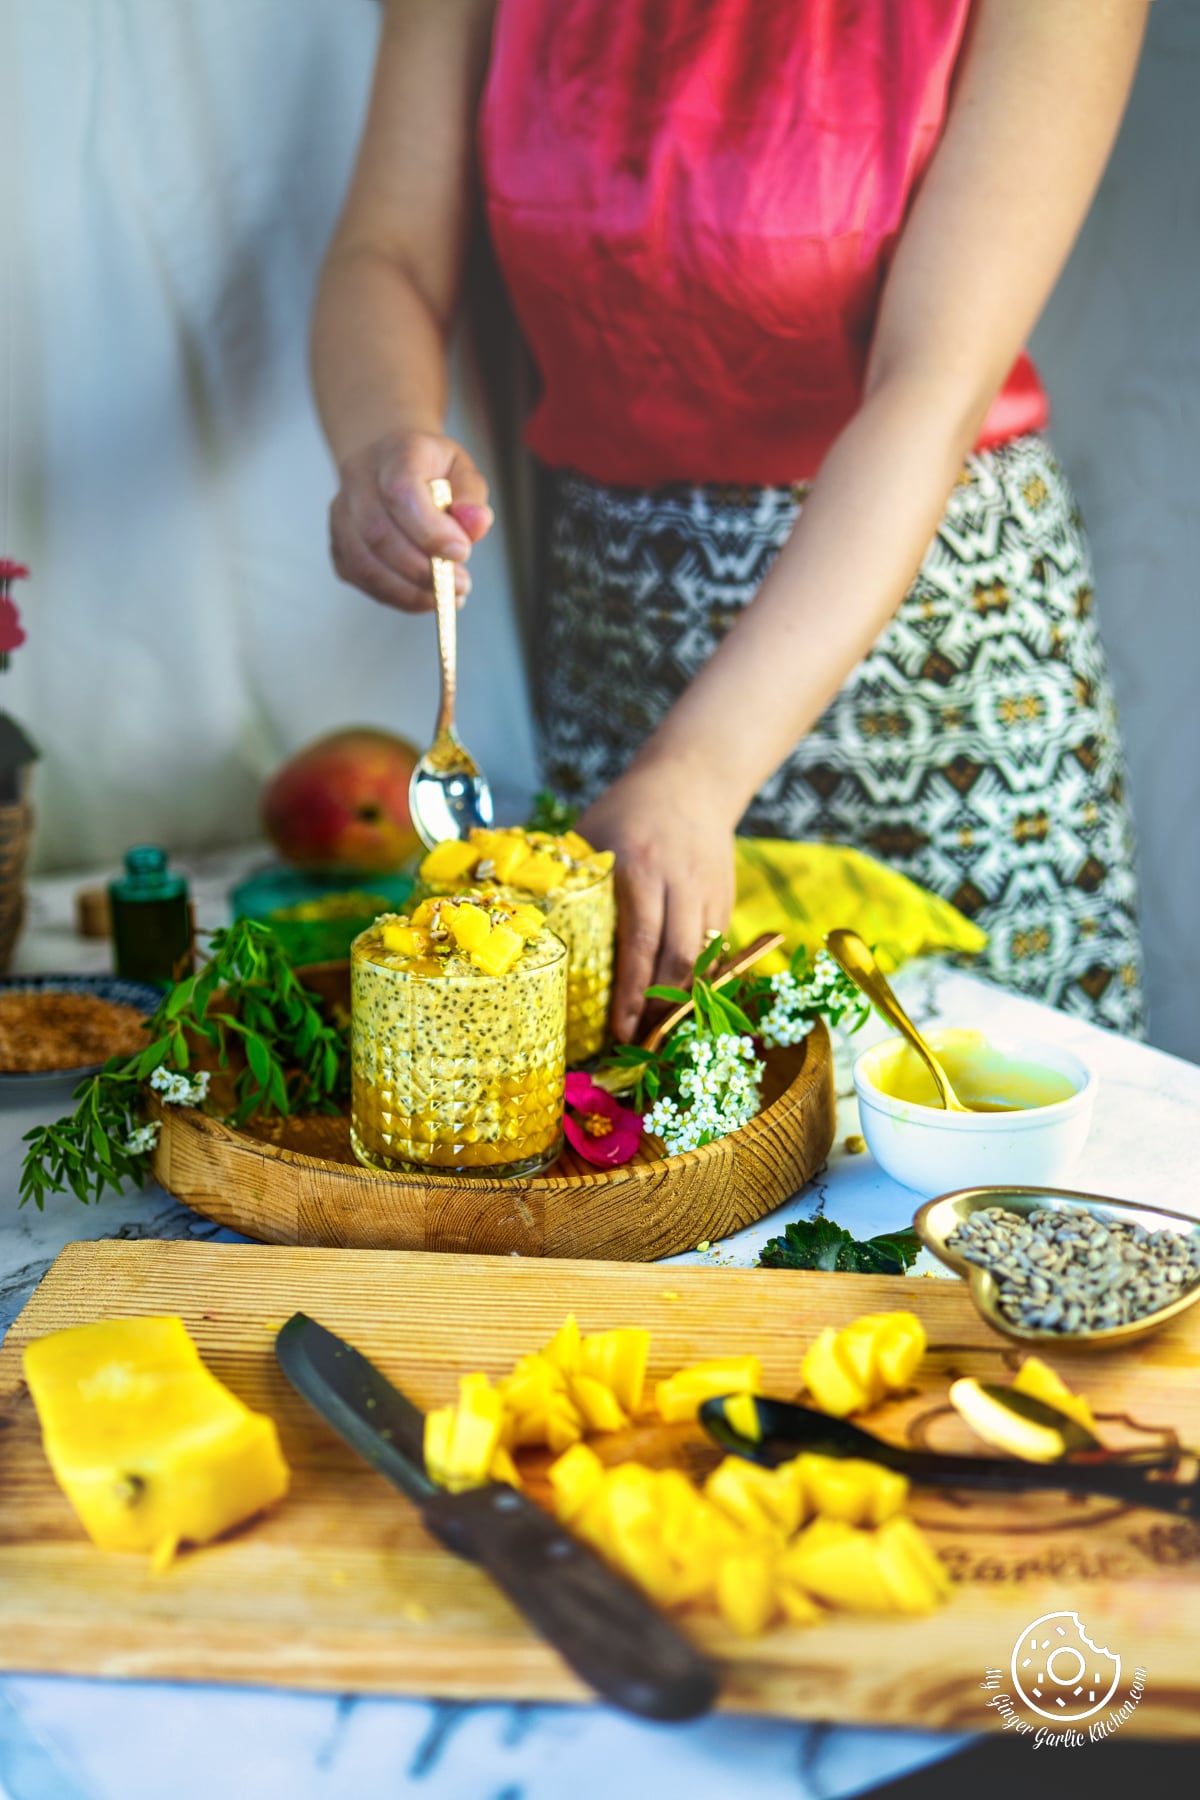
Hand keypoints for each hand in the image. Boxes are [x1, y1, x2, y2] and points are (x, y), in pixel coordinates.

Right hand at [329, 429, 492, 611]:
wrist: (392, 466)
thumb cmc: (431, 471)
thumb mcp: (462, 471)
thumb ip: (471, 496)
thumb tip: (475, 524)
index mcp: (394, 452)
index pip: (400, 492)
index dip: (430, 530)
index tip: (462, 553)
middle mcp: (358, 478)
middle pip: (377, 532)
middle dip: (422, 569)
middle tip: (459, 584)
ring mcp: (341, 512)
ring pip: (364, 562)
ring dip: (408, 589)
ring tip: (444, 595)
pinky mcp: (337, 543)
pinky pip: (359, 578)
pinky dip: (394, 596)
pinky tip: (422, 596)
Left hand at [579, 761, 737, 1042]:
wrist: (693, 777)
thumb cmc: (628, 810)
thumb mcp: (592, 835)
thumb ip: (570, 878)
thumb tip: (522, 924)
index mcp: (638, 866)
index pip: (639, 940)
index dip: (634, 991)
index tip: (620, 1030)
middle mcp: (677, 881)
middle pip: (676, 958)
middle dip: (660, 1007)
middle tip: (639, 1043)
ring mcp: (707, 891)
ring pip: (702, 959)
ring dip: (682, 1000)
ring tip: (659, 1030)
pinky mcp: (725, 897)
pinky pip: (715, 949)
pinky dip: (699, 979)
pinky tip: (680, 1000)